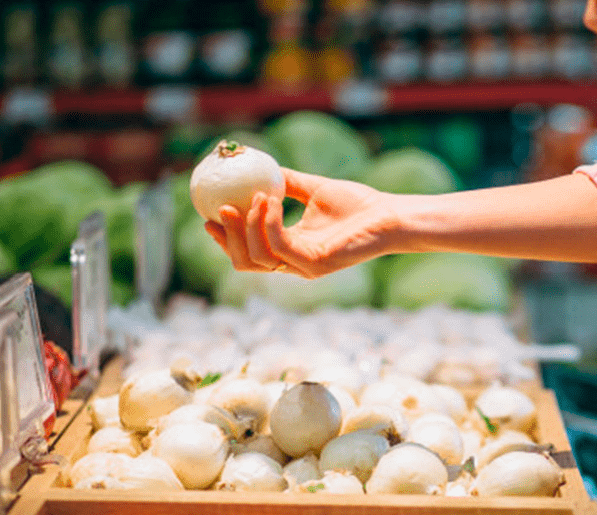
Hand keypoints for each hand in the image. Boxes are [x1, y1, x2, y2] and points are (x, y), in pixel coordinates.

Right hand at [204, 168, 400, 277]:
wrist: (388, 215)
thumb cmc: (358, 204)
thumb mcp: (313, 189)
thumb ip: (287, 183)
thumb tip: (259, 166)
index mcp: (291, 250)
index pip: (249, 252)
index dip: (225, 238)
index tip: (209, 214)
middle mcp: (294, 263)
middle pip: (245, 262)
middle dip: (227, 238)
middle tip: (218, 209)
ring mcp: (303, 267)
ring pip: (257, 257)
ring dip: (248, 225)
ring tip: (253, 197)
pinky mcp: (314, 264)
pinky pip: (278, 245)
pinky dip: (268, 222)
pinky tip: (269, 200)